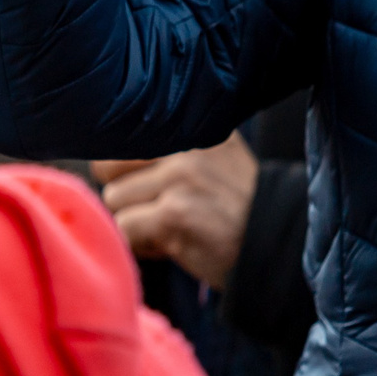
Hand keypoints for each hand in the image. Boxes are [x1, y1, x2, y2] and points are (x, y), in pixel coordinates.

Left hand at [91, 134, 259, 289]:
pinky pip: (125, 228)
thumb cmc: (235, 211)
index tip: (143, 187)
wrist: (276, 247)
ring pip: (113, 200)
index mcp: (192, 127)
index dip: (121, 169)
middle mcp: (186, 147)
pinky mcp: (175, 214)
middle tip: (154, 211)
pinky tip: (170, 245)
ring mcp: (181, 178)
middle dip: (123, 195)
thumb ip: (164, 153)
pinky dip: (140, 244)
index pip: (120, 134)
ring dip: (133, 222)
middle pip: (107, 167)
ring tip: (168, 228)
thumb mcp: (209, 162)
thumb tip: (99, 161)